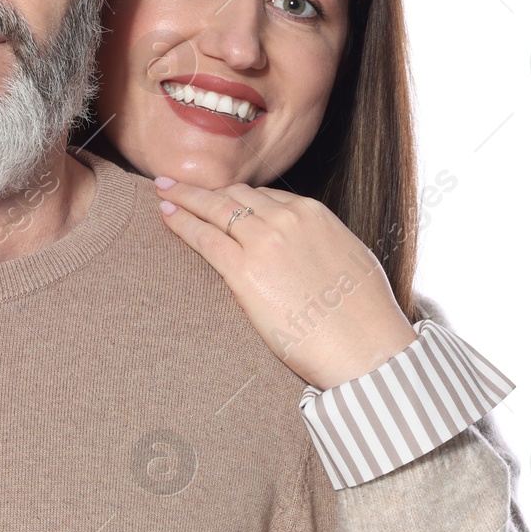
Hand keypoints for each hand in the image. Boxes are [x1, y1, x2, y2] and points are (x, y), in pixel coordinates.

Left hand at [155, 177, 415, 389]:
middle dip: (205, 189)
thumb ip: (320, 246)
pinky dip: (181, 223)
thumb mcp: (349, 261)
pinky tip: (166, 216)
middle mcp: (287, 219)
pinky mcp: (244, 270)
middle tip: (178, 184)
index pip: (265, 196)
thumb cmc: (364, 317)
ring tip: (164, 191)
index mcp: (315, 214)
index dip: (236, 196)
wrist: (366, 347)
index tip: (219, 197)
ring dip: (185, 197)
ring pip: (215, 208)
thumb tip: (307, 253)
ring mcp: (264, 241)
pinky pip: (204, 238)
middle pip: (235, 195)